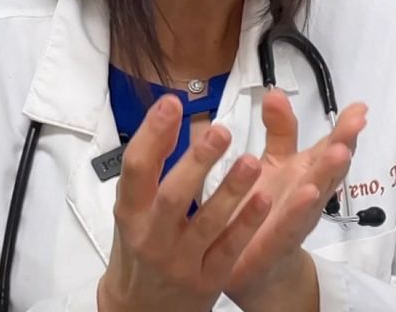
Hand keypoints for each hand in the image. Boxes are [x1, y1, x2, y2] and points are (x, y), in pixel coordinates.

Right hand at [98, 95, 272, 311]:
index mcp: (130, 212)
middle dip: (196, 163)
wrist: (140, 309)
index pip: (136, 169)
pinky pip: (229, 248)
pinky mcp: (206, 280)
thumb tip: (168, 113)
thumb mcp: (133, 207)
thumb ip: (151, 165)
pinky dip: (247, 224)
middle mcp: (151, 237)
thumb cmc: (139, 247)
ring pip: (208, 224)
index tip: (172, 104)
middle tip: (220, 131)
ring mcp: (180, 261)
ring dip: (230, 191)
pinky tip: (265, 199)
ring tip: (250, 162)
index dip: (152, 134)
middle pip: (173, 196)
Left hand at [223, 90, 367, 309]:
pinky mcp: (276, 243)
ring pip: (316, 195)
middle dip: (343, 145)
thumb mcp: (275, 163)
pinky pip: (290, 226)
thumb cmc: (268, 209)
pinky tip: (308, 192)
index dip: (345, 129)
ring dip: (329, 174)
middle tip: (356, 123)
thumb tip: (277, 92)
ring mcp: (296, 219)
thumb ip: (280, 129)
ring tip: (341, 152)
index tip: (360, 109)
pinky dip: (299, 209)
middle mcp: (307, 195)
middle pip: (329, 168)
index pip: (330, 147)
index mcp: (307, 172)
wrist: (258, 267)